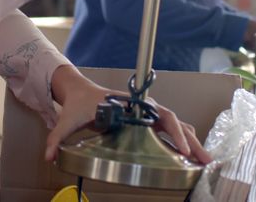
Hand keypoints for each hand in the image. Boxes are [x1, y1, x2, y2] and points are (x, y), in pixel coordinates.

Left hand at [45, 66, 210, 163]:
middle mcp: (144, 109)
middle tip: (206, 160)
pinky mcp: (145, 124)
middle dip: (192, 141)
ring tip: (205, 162)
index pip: (161, 115)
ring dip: (191, 143)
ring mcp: (147, 116)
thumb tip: (50, 155)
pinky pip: (169, 132)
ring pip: (176, 127)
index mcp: (132, 106)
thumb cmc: (78, 104)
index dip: (175, 131)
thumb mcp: (68, 119)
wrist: (79, 93)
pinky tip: (191, 158)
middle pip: (176, 123)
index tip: (182, 147)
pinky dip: (182, 142)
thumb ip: (58, 137)